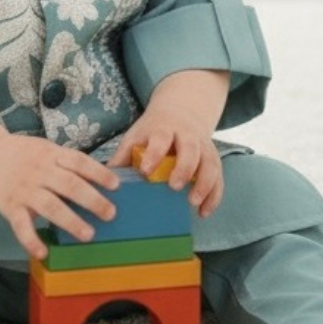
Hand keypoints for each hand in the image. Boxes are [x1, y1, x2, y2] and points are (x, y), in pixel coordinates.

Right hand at [0, 133, 119, 259]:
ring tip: (88, 234)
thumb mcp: (46, 149)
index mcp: (51, 155)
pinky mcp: (10, 207)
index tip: (115, 185)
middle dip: (92, 200)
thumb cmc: (23, 154)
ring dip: (71, 221)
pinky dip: (31, 240)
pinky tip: (43, 253)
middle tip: (110, 214)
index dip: (98, 173)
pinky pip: (21, 226)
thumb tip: (98, 179)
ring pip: (51, 206)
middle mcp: (40, 171)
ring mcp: (25, 190)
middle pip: (69, 185)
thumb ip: (66, 162)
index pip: (79, 162)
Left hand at [108, 103, 223, 217]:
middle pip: (190, 149)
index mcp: (164, 128)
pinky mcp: (213, 159)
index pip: (160, 138)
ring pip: (210, 163)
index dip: (154, 153)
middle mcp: (187, 135)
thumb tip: (104, 180)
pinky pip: (218, 177)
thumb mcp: (137, 135)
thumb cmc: (154, 130)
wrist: (182, 111)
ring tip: (193, 203)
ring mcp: (203, 147)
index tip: (146, 171)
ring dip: (204, 184)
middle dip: (184, 168)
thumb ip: (123, 155)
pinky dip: (214, 196)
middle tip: (174, 186)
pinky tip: (203, 212)